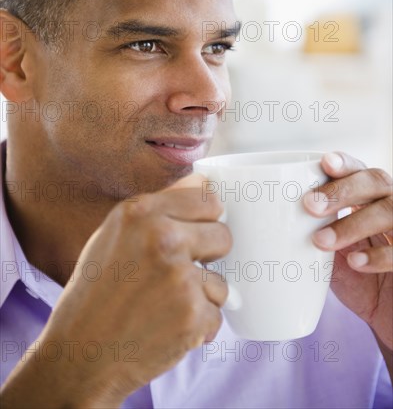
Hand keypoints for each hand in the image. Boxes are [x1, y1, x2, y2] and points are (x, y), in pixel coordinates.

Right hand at [16, 174, 230, 406]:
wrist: (80, 353)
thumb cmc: (96, 291)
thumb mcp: (114, 233)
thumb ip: (157, 210)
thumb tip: (204, 185)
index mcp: (141, 212)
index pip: (207, 198)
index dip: (205, 219)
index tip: (198, 230)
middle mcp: (163, 238)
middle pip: (223, 235)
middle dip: (209, 255)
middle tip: (179, 272)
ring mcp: (180, 277)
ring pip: (221, 281)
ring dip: (200, 296)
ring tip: (164, 305)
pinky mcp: (193, 315)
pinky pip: (215, 314)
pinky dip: (197, 326)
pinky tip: (166, 327)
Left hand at [303, 152, 392, 352]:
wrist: (389, 314)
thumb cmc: (356, 278)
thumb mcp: (329, 254)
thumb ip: (309, 235)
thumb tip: (257, 226)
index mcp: (368, 198)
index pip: (359, 169)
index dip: (344, 163)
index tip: (323, 163)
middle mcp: (390, 205)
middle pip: (376, 181)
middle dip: (342, 189)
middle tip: (309, 205)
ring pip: (390, 211)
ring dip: (353, 223)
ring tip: (321, 241)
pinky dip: (379, 255)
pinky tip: (356, 262)